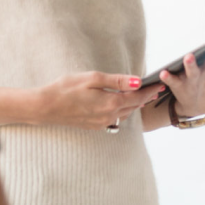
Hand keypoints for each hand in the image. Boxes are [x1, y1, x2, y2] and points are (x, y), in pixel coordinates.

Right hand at [38, 72, 163, 128]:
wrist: (44, 107)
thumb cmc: (65, 89)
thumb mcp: (92, 78)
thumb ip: (117, 81)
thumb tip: (138, 81)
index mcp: (110, 103)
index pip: (138, 96)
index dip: (150, 90)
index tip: (160, 84)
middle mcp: (109, 116)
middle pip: (134, 106)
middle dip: (146, 97)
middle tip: (156, 89)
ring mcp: (102, 123)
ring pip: (125, 113)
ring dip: (135, 104)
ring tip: (143, 95)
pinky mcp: (94, 126)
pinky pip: (115, 118)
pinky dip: (123, 110)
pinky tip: (123, 104)